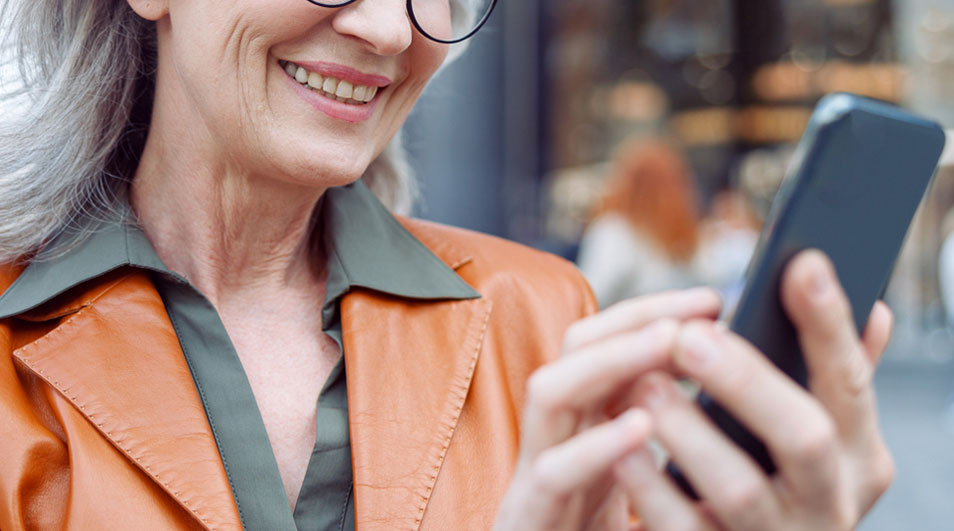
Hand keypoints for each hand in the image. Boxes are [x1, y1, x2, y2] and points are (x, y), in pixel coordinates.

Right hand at [494, 288, 722, 530]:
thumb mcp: (645, 483)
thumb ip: (671, 432)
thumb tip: (737, 383)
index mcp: (588, 423)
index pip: (607, 342)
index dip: (654, 311)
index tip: (714, 299)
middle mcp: (558, 437)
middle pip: (575, 349)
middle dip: (636, 318)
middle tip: (700, 308)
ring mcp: (537, 474)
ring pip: (551, 392)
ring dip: (611, 361)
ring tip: (671, 343)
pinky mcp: (527, 519)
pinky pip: (554, 475)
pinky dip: (596, 446)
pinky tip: (641, 430)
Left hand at [617, 250, 894, 530]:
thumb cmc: (791, 486)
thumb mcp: (831, 443)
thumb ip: (838, 381)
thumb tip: (874, 310)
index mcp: (857, 457)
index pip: (850, 383)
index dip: (829, 325)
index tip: (801, 264)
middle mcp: (828, 502)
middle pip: (803, 437)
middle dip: (747, 380)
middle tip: (690, 336)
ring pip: (738, 489)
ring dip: (690, 432)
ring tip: (645, 383)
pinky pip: (682, 529)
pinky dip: (650, 487)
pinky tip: (622, 448)